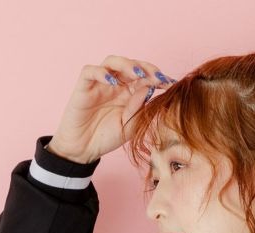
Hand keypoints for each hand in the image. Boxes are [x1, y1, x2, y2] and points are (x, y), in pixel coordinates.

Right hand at [47, 55, 174, 163]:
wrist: (83, 150)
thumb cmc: (105, 138)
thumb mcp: (128, 127)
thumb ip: (138, 109)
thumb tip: (149, 88)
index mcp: (129, 92)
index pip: (145, 78)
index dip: (158, 78)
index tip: (171, 84)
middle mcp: (115, 84)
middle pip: (131, 65)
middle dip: (147, 69)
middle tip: (159, 77)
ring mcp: (99, 83)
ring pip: (112, 61)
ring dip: (127, 64)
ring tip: (139, 74)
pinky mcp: (84, 86)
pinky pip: (90, 71)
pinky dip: (102, 72)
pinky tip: (113, 81)